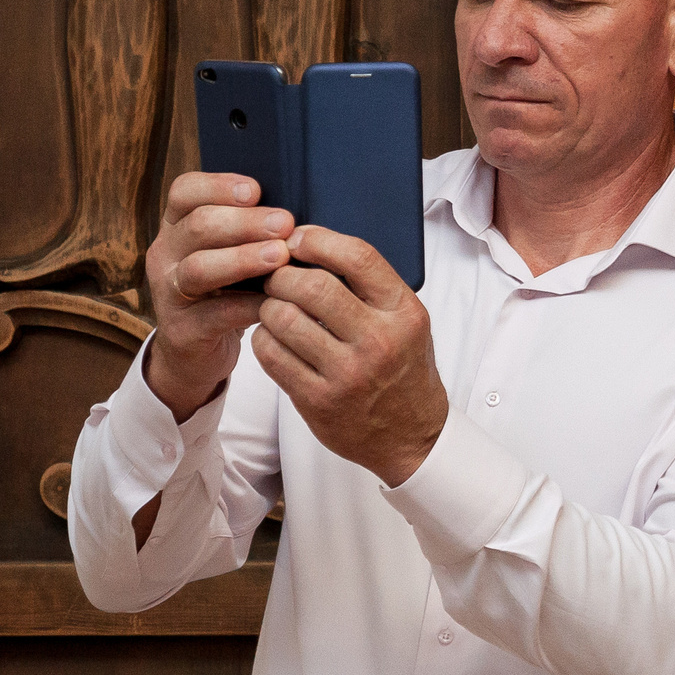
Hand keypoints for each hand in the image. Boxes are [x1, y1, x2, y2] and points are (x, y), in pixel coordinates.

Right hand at [141, 172, 297, 420]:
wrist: (198, 351)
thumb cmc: (228, 290)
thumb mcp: (233, 253)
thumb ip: (254, 230)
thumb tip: (297, 210)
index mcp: (177, 225)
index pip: (185, 191)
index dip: (218, 186)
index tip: (256, 190)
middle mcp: (166, 253)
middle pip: (198, 226)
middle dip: (244, 222)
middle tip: (285, 223)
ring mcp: (168, 292)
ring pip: (199, 269)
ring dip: (243, 259)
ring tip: (280, 256)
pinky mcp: (182, 330)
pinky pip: (216, 314)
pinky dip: (249, 306)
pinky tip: (278, 301)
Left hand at [249, 225, 447, 484]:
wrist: (411, 435)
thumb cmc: (403, 369)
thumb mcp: (407, 321)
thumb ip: (370, 286)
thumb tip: (307, 243)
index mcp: (404, 313)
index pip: (358, 257)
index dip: (317, 240)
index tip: (297, 240)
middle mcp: (379, 341)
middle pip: (311, 285)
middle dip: (282, 275)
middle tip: (277, 278)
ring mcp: (348, 374)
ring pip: (283, 318)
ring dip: (268, 307)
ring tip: (275, 309)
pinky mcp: (319, 400)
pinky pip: (271, 354)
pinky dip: (263, 339)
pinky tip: (274, 339)